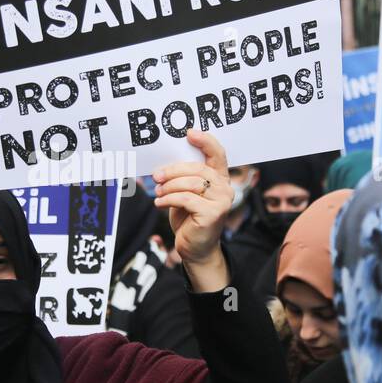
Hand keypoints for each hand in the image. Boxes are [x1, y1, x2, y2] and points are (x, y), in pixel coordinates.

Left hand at [152, 129, 230, 291]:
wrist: (196, 249)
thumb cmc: (189, 219)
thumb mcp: (186, 193)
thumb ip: (185, 177)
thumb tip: (164, 163)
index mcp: (220, 178)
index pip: (218, 153)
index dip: (205, 141)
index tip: (189, 133)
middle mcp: (225, 188)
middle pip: (198, 168)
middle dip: (173, 170)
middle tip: (156, 175)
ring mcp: (222, 201)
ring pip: (191, 183)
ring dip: (169, 186)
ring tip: (158, 192)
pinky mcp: (213, 214)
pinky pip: (186, 199)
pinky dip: (169, 199)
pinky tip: (160, 203)